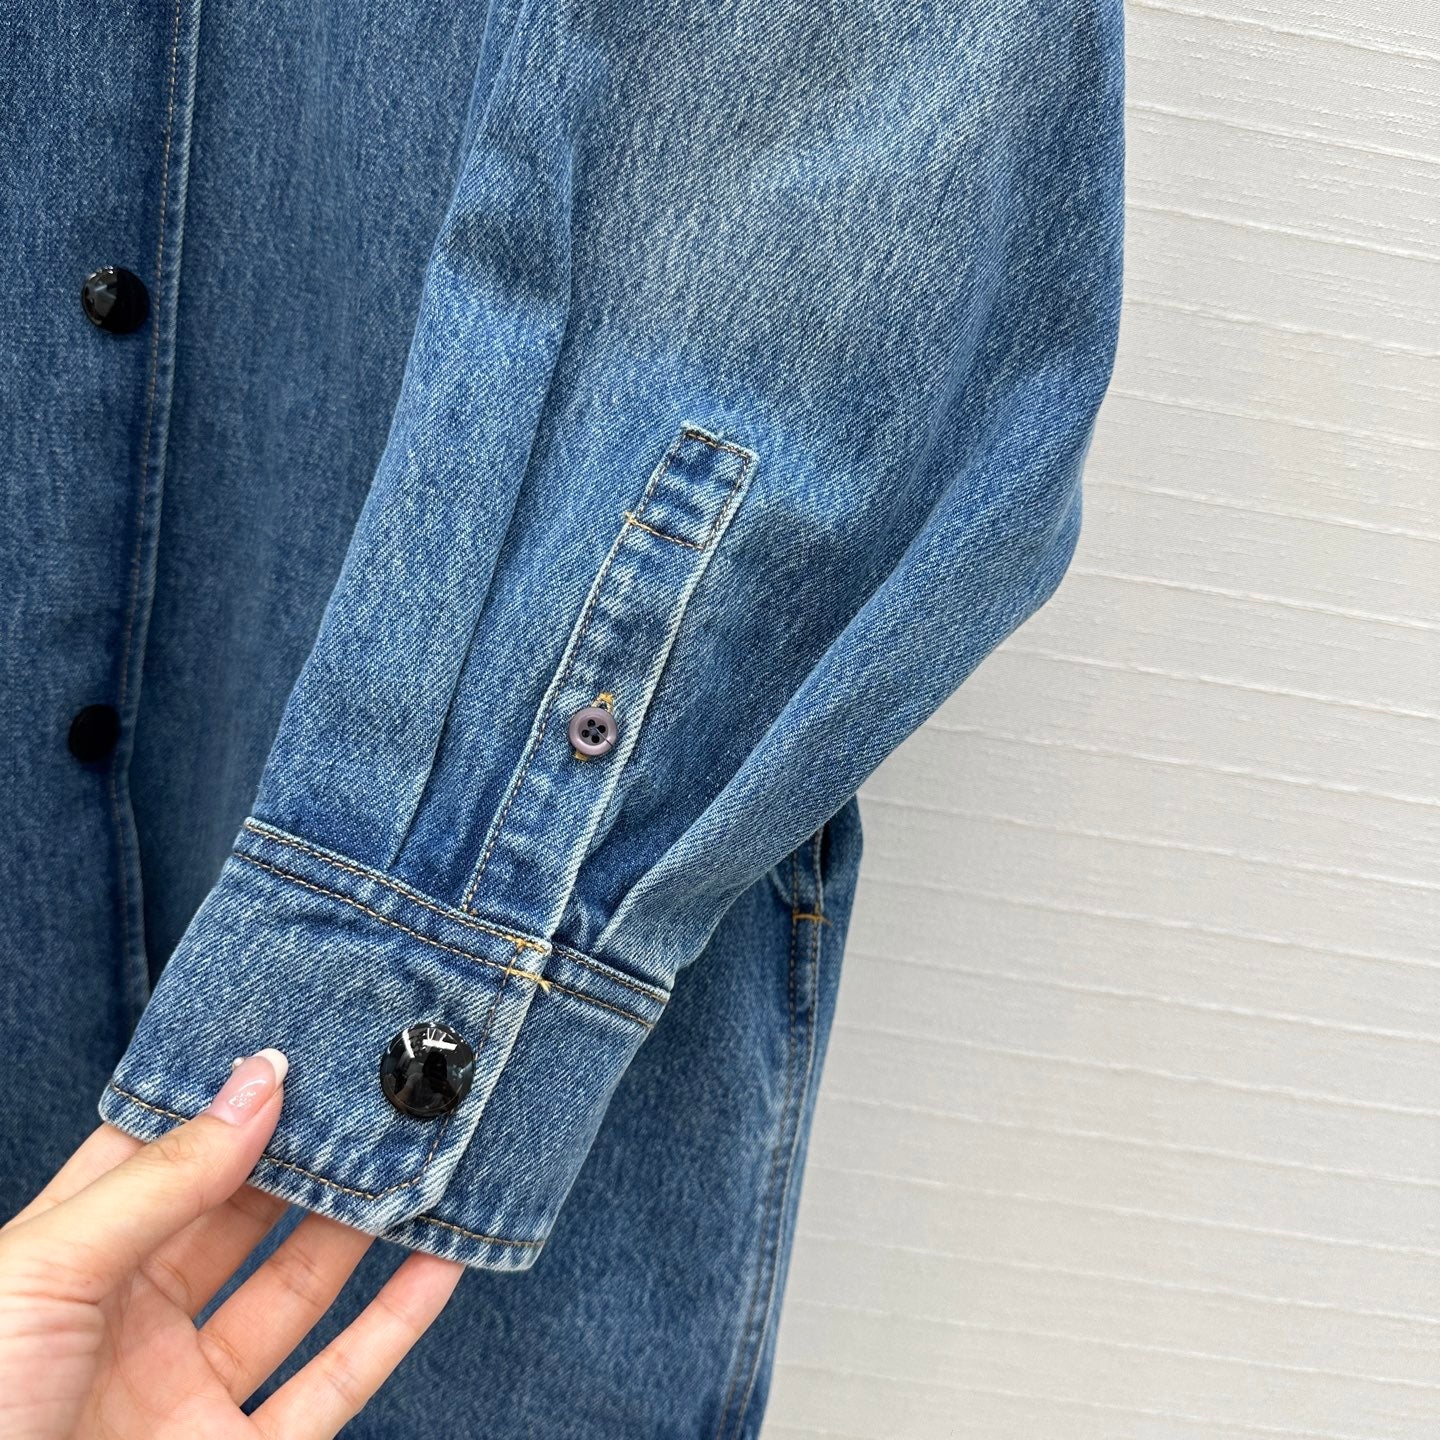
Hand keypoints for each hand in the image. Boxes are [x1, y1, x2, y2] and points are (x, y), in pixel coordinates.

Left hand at [0, 1049, 462, 1439]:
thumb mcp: (44, 1272)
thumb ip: (163, 1180)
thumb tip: (258, 1081)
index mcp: (69, 1264)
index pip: (162, 1156)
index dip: (227, 1099)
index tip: (299, 1042)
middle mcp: (133, 1322)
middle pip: (244, 1216)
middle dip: (310, 1153)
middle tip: (379, 1090)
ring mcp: (188, 1395)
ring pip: (298, 1289)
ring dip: (364, 1227)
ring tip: (422, 1156)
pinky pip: (334, 1387)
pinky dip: (395, 1325)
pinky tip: (441, 1262)